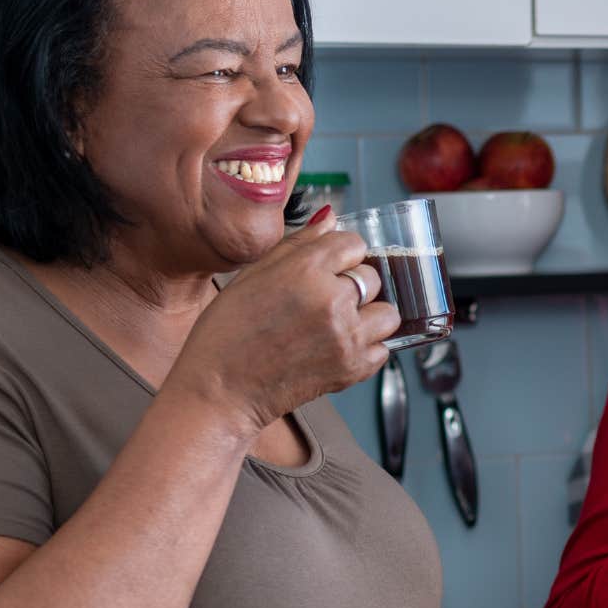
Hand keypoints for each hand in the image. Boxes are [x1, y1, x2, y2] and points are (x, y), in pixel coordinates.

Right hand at [167, 206, 401, 434]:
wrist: (219, 389)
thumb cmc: (227, 332)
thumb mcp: (254, 274)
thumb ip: (298, 243)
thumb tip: (330, 218)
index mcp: (305, 269)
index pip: (353, 243)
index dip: (342, 255)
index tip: (330, 267)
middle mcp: (331, 300)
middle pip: (373, 277)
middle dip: (355, 284)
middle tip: (327, 300)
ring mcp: (345, 336)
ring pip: (388, 314)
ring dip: (370, 316)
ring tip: (340, 324)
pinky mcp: (352, 369)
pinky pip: (383, 350)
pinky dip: (367, 348)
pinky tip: (338, 347)